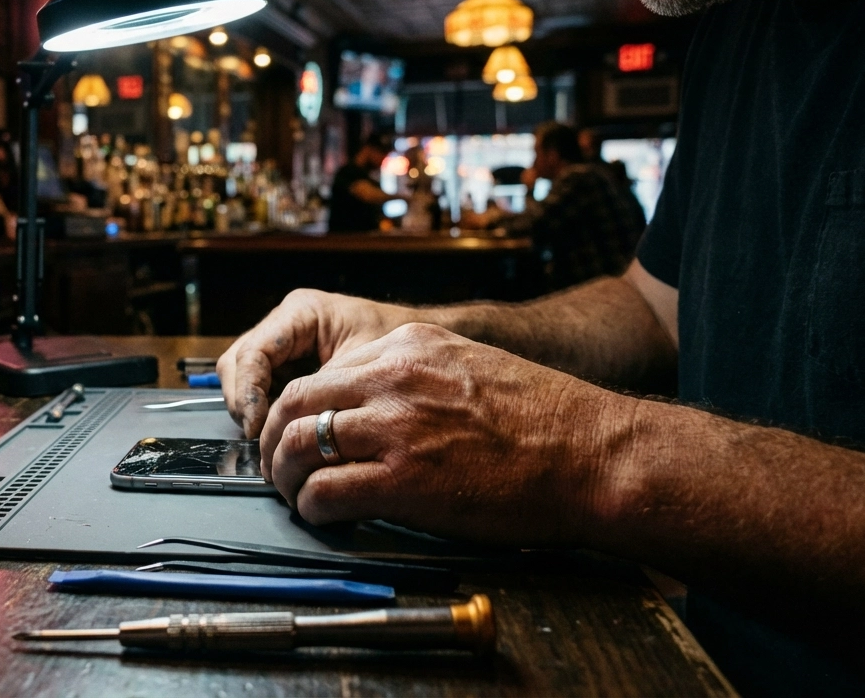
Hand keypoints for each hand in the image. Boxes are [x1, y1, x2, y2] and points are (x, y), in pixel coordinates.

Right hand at [217, 290, 436, 438]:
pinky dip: (264, 411)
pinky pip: (261, 388)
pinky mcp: (288, 367)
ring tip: (272, 439)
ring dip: (250, 410)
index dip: (249, 392)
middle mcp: (286, 326)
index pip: (253, 353)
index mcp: (301, 313)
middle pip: (237, 364)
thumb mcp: (364, 370)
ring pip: (242, 377)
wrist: (423, 354)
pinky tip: (282, 433)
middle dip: (243, 402)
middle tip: (260, 437)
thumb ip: (327, 394)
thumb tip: (297, 431)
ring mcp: (284, 347)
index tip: (258, 424)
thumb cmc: (401, 353)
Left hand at [258, 323, 627, 547]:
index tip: (293, 435)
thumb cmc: (542, 420)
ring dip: (286, 478)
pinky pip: (326, 493)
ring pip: (300, 446)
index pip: (320, 374)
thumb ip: (414, 374)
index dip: (294, 411)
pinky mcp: (403, 481)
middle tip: (278, 469)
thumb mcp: (469, 365)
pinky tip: (324, 517)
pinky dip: (313, 509)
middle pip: (296, 405)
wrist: (590, 454)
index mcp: (406, 347)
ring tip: (296, 497)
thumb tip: (371, 403)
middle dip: (274, 441)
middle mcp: (392, 378)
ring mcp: (395, 428)